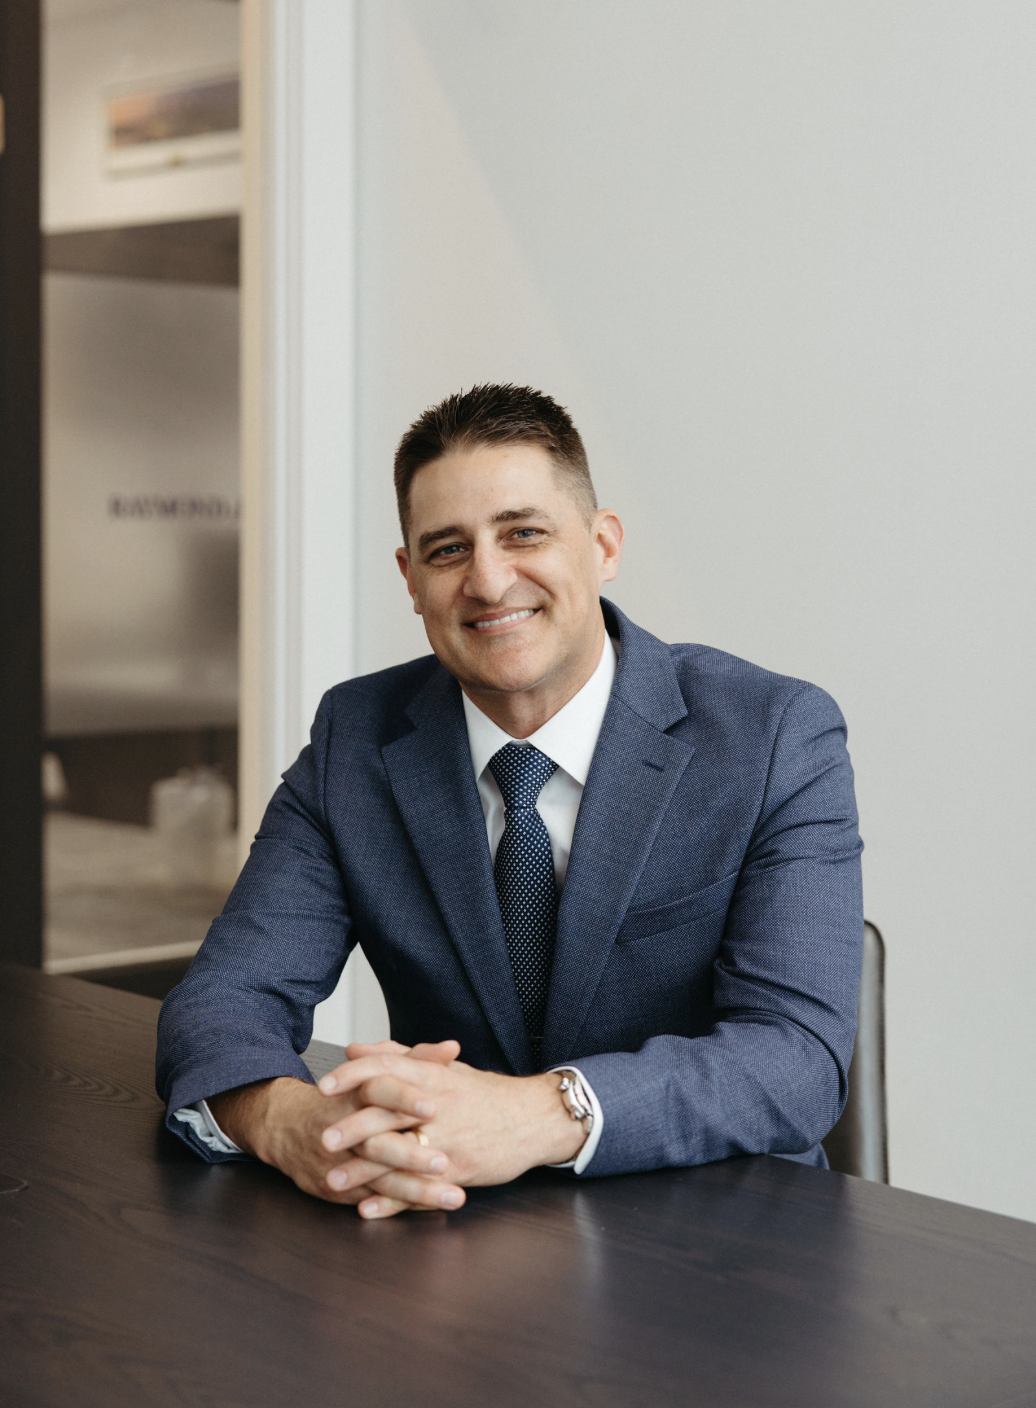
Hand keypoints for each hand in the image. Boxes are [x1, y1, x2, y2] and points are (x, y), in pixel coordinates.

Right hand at [207, 1039, 464, 1214]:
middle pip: (377, 1143)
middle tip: (445, 1162)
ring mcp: (340, 1163)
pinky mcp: (337, 1189)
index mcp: (355, 1093)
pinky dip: (399, 1208)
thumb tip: (452, 1048)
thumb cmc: (346, 1096)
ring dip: (416, 1190)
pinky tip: (429, 1211)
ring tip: (453, 1195)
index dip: (403, 1098)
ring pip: (378, 1179)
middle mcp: (345, 1130)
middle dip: (411, 1155)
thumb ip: (416, 1059)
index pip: (377, 1091)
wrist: (287, 1126)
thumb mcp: (376, 1071)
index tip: (434, 1107)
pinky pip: (371, 1200)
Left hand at [316, 1051, 586, 1213]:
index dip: (352, 1076)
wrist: (531, 1119)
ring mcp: (448, 1140)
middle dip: (351, 1128)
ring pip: (398, 1156)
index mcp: (432, 1076)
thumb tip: (356, 1050)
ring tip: (333, 1182)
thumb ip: (398, 1058)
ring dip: (363, 1172)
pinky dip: (392, 1202)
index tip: (324, 1087)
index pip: (385, 1069)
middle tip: (321, 1140)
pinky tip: (367, 1209)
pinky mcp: (458, 1170)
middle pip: (388, 1114)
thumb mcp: (443, 1069)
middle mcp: (437, 1105)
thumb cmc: (482, 1094)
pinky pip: (419, 1188)